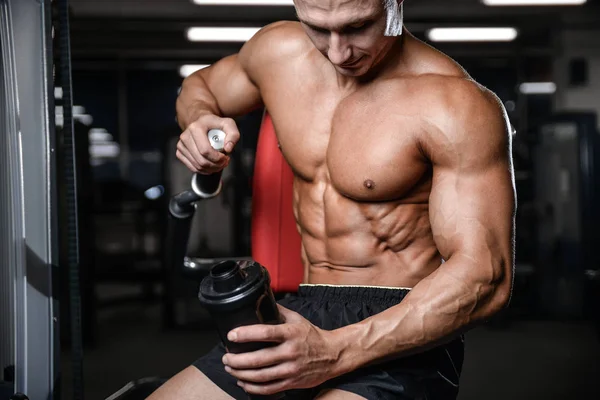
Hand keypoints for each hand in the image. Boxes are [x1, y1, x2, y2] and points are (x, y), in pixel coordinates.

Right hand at [177, 114, 239, 173]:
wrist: (201, 122)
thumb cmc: (215, 124)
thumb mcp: (228, 124)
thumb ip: (233, 134)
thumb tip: (228, 149)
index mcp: (195, 128)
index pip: (205, 151)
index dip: (217, 158)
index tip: (226, 157)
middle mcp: (185, 137)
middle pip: (201, 161)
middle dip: (216, 165)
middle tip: (224, 162)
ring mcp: (181, 145)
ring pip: (197, 166)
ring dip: (211, 169)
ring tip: (219, 163)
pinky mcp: (180, 153)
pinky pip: (193, 168)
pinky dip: (204, 170)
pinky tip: (211, 165)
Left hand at [222, 305, 344, 394]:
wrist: (332, 355)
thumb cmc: (312, 336)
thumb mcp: (297, 319)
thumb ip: (278, 311)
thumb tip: (259, 302)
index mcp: (291, 333)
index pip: (265, 333)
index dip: (246, 334)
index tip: (231, 335)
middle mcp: (290, 352)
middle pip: (258, 359)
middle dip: (237, 360)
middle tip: (225, 356)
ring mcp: (291, 370)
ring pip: (260, 376)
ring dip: (240, 373)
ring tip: (230, 368)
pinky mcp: (292, 383)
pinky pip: (268, 389)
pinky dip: (252, 387)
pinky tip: (243, 382)